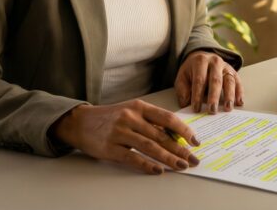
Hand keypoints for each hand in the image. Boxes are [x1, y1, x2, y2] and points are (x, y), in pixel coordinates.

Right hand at [50, 99, 199, 174]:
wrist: (81, 122)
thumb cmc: (112, 117)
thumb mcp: (132, 112)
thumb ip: (152, 122)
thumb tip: (177, 137)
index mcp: (139, 107)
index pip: (167, 118)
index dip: (184, 130)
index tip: (195, 141)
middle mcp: (130, 117)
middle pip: (161, 135)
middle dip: (180, 149)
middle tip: (193, 159)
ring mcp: (119, 132)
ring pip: (149, 147)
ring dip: (168, 158)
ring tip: (181, 166)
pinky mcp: (110, 148)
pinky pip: (132, 158)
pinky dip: (147, 165)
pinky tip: (159, 170)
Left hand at [175, 51, 243, 113]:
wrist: (202, 58)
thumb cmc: (191, 72)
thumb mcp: (182, 78)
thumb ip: (183, 91)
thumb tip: (186, 104)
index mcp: (200, 62)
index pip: (199, 80)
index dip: (197, 95)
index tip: (196, 108)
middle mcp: (215, 62)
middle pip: (215, 80)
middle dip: (214, 96)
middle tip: (212, 110)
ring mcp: (226, 66)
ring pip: (229, 81)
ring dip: (229, 95)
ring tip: (228, 108)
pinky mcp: (233, 72)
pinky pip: (238, 82)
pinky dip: (239, 92)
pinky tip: (239, 103)